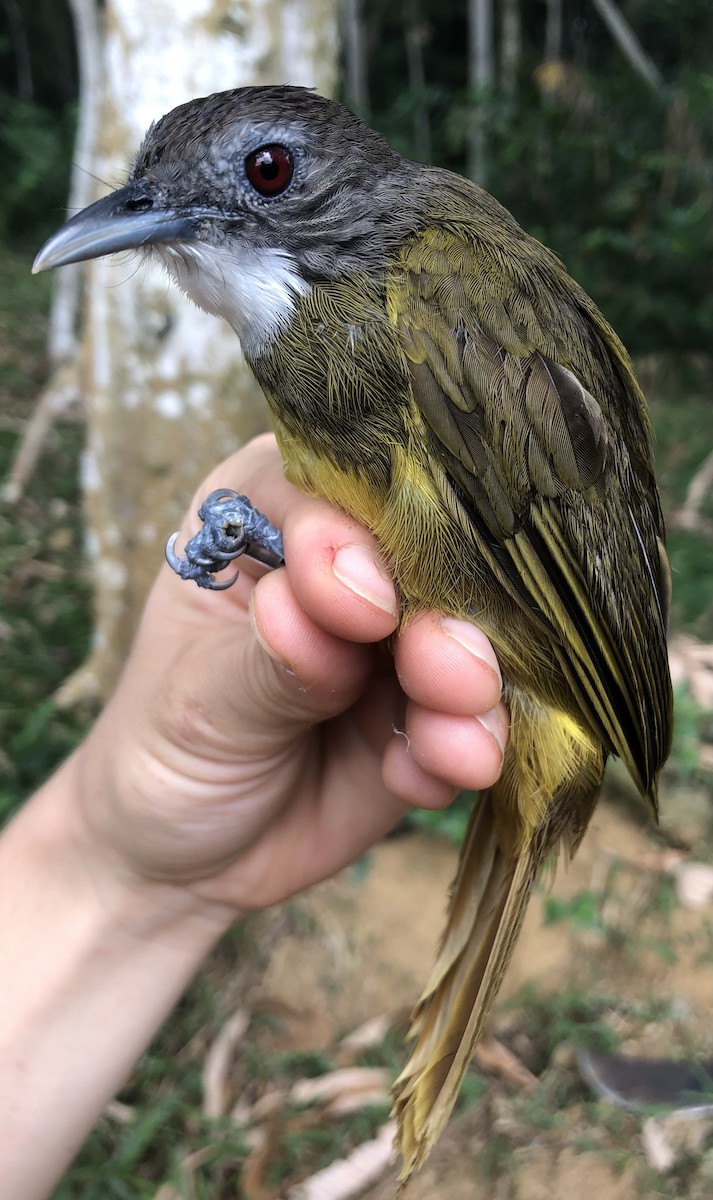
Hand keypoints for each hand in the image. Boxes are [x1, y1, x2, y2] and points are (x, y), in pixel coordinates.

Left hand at [72, 434, 508, 914]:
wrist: (182, 862)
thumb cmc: (163, 749)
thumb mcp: (199, 700)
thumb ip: (275, 654)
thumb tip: (338, 593)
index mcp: (265, 518)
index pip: (331, 490)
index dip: (357, 538)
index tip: (361, 605)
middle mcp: (343, 565)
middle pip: (424, 560)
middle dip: (443, 622)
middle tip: (449, 675)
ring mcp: (394, 642)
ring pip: (462, 641)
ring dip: (466, 692)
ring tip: (453, 746)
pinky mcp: (428, 714)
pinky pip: (469, 722)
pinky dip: (456, 752)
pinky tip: (416, 781)